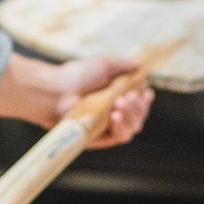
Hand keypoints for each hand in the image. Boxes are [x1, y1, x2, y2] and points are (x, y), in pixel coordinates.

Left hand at [0, 54, 154, 148]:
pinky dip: (122, 127)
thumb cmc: (77, 75)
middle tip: (130, 97)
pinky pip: (119, 137)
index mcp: (114, 97)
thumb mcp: (103, 64)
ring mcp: (105, 127)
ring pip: (132, 128)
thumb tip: (142, 67)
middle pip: (138, 116)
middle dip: (139, 107)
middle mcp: (111, 113)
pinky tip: (116, 115)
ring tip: (120, 103)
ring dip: (132, 115)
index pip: (137, 103)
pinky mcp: (98, 138)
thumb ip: (124, 65)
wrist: (56, 91)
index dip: (144, 100)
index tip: (147, 92)